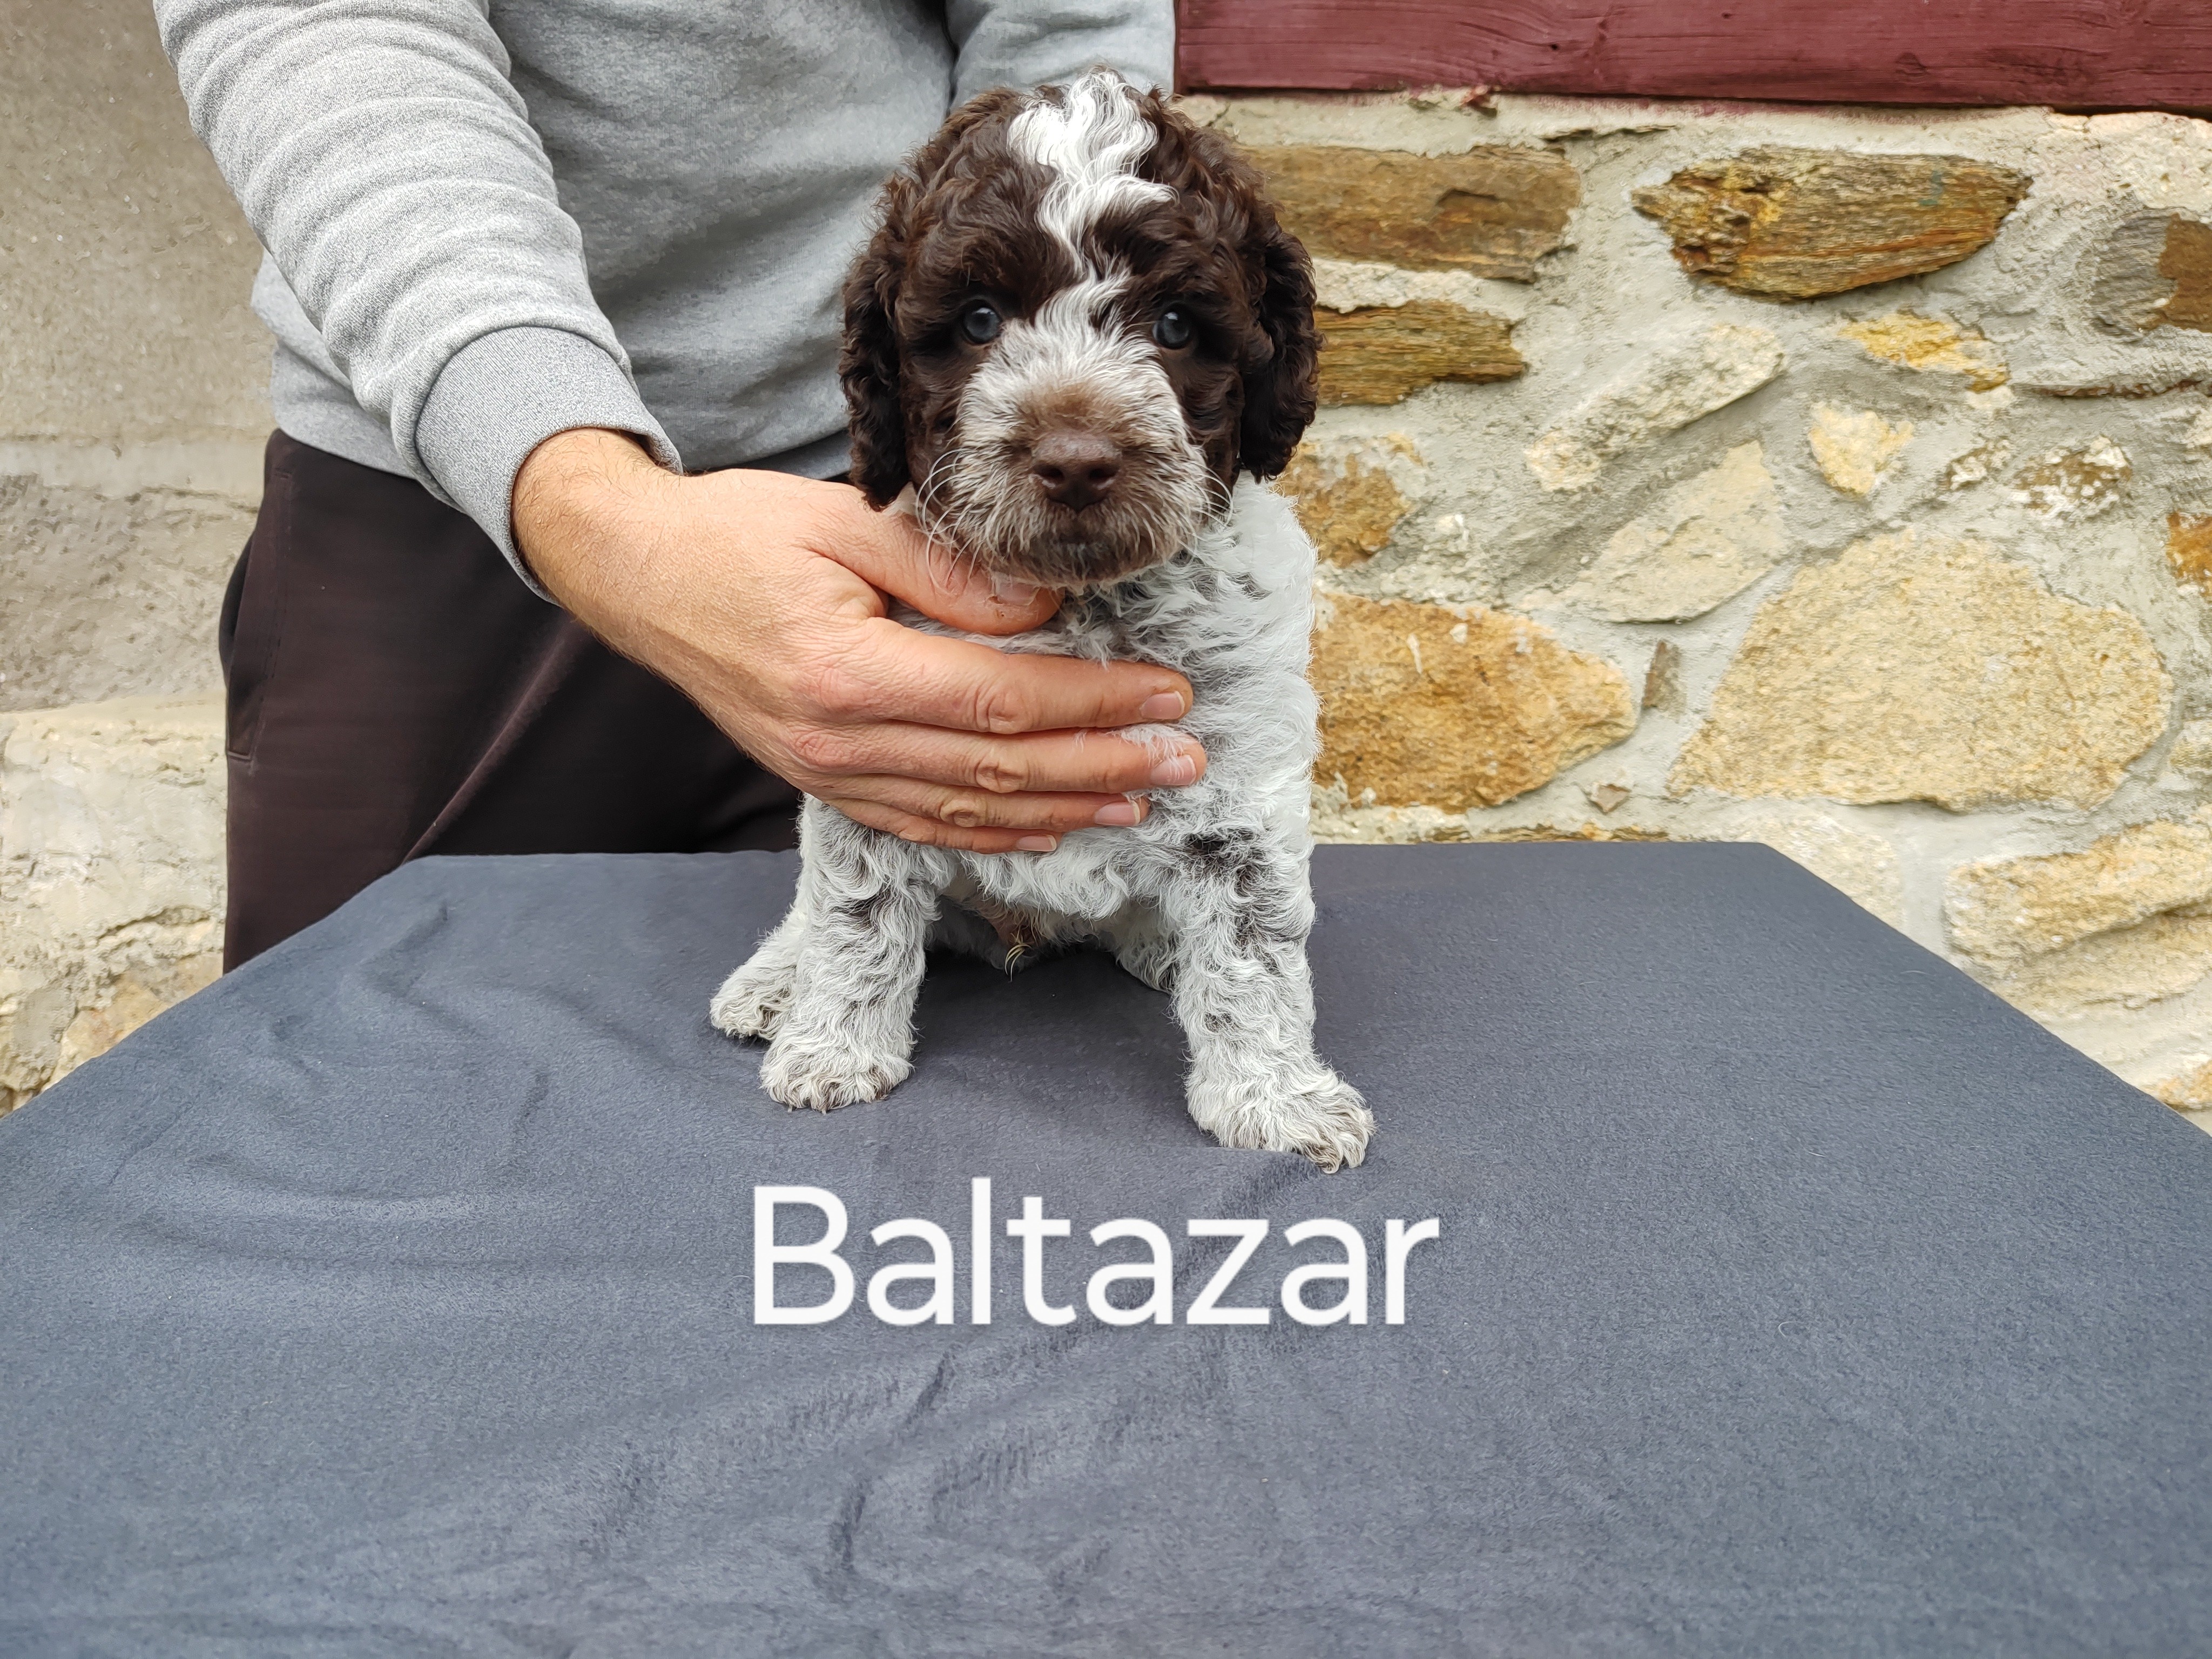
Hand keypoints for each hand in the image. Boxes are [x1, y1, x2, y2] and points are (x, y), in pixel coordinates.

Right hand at [512, 428, 1206, 853]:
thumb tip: (1046, 611)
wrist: (638, 576)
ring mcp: (826, 772)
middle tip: (1184, 759)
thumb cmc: (737, 535)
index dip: (1095, 704)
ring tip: (1140, 798)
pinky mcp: (820, 781)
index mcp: (847, 671)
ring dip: (1063, 809)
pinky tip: (1049, 826)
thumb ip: (947, 571)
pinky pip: (920, 823)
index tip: (1167, 694)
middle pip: (999, 769)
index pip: (1003, 700)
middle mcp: (837, 740)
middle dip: (1104, 765)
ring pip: (968, 810)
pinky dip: (992, 832)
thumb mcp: (843, 522)